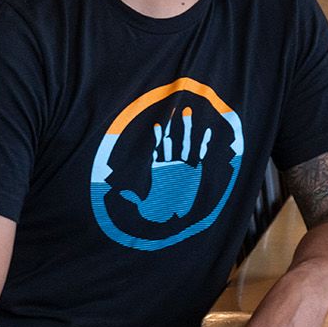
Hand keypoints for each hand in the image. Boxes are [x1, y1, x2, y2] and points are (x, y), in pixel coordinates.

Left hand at [119, 107, 211, 223]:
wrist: (173, 218)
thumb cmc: (157, 211)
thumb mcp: (142, 205)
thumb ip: (131, 198)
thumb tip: (119, 194)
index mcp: (159, 169)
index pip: (159, 148)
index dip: (159, 137)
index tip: (158, 124)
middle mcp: (172, 164)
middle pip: (174, 141)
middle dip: (176, 126)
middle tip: (177, 108)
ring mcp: (184, 166)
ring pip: (187, 143)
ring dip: (188, 129)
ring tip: (189, 112)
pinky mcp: (195, 171)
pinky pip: (200, 154)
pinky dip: (204, 143)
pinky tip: (207, 131)